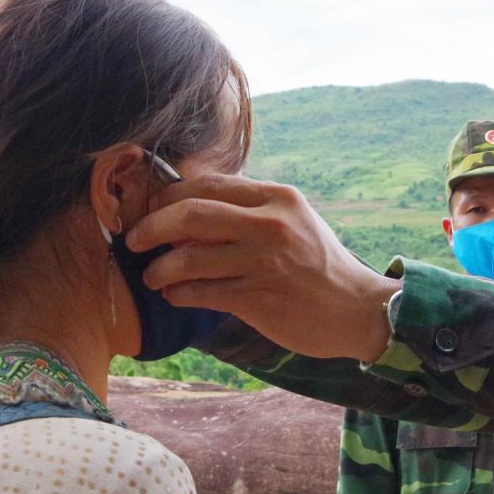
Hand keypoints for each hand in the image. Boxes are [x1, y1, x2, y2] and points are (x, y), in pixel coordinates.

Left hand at [127, 174, 400, 360]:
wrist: (358, 309)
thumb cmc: (319, 265)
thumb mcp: (294, 222)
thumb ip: (250, 211)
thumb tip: (192, 209)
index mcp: (278, 198)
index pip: (209, 184)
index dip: (171, 195)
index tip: (154, 209)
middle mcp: (270, 225)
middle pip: (191, 213)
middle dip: (152, 226)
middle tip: (135, 239)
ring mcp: (264, 262)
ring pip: (189, 256)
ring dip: (159, 268)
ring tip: (153, 276)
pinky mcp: (258, 299)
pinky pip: (200, 291)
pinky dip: (178, 293)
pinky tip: (175, 295)